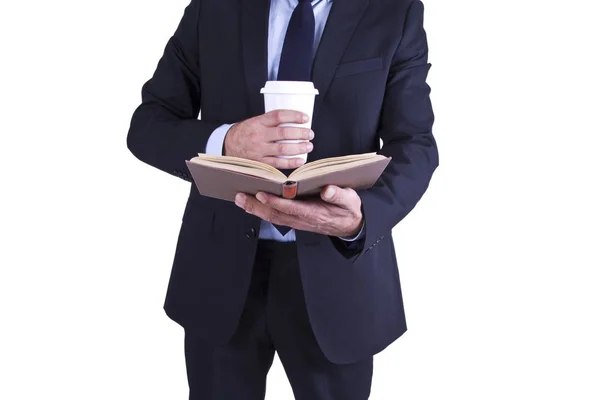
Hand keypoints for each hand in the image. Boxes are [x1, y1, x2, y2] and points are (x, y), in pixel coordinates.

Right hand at [224, 110, 314, 168]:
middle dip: (300, 134)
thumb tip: (295, 122)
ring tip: (309, 146)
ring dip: (298, 148)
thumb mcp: (255, 121)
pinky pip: (277, 163)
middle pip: (283, 133)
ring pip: (282, 149)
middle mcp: (259, 135)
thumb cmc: (246, 132)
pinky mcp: (259, 162)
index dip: (294, 116)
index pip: (278, 116)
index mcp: (258, 122)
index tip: (305, 118)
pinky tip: (300, 160)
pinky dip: (290, 163)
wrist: (227, 145)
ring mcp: (259, 150)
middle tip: (310, 134)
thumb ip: (271, 122)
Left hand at [234, 185, 363, 237]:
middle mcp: (302, 219)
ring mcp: (297, 221)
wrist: (349, 225)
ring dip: (254, 209)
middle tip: (239, 196)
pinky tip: (251, 203)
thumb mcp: (349, 200)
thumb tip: (328, 189)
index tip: (262, 194)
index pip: (291, 208)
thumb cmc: (348, 209)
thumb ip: (338, 195)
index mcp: (314, 213)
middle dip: (256, 206)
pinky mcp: (294, 219)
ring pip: (272, 216)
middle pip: (275, 214)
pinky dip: (261, 210)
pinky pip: (275, 216)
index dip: (276, 202)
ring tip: (239, 198)